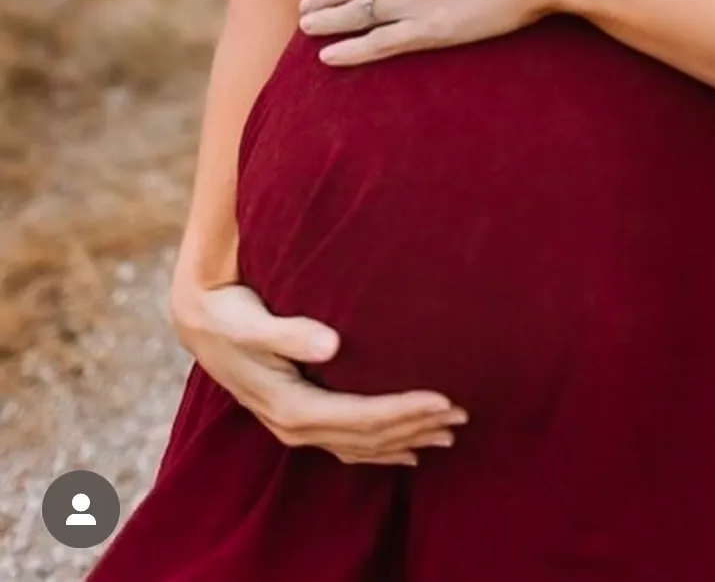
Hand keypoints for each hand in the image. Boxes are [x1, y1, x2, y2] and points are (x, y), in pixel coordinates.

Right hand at [167, 277, 468, 466]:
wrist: (200, 321)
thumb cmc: (230, 315)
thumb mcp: (252, 323)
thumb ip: (290, 334)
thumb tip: (332, 344)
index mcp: (291, 405)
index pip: (360, 417)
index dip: (403, 411)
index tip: (444, 399)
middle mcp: (296, 424)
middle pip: (368, 436)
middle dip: (416, 427)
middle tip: (463, 415)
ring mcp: (297, 426)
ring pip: (362, 445)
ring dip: (406, 439)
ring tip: (449, 433)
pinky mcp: (299, 417)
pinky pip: (348, 443)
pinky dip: (382, 447)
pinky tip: (409, 450)